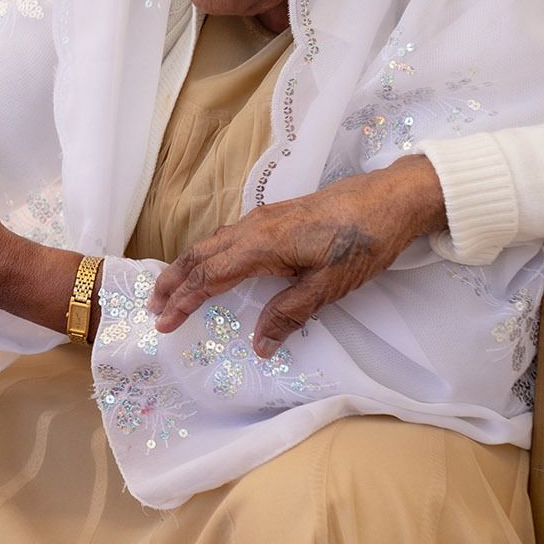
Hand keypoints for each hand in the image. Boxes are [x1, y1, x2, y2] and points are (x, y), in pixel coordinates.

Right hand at [148, 154, 444, 355]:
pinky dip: (206, 255)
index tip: (163, 323)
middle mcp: (253, 227)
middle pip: (200, 254)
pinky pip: (226, 236)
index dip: (184, 301)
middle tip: (153, 306)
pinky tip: (212, 265)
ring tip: (172, 288)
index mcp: (261, 245)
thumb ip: (290, 314)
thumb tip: (258, 346)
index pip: (209, 277)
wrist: (390, 198)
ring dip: (187, 266)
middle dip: (173, 281)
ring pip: (211, 242)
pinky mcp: (275, 216)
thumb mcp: (329, 286)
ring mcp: (263, 218)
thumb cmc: (363, 242)